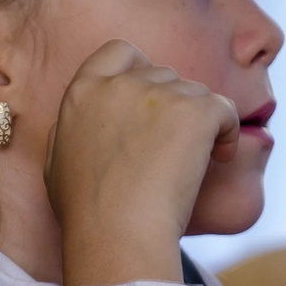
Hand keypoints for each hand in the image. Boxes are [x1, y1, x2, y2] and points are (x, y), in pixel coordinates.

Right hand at [47, 40, 240, 285]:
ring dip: (199, 121)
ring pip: (195, 93)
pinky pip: (225, 109)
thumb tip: (84, 121)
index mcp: (83, 92)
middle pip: (163, 74)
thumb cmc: (86, 212)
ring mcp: (159, 95)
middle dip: (173, 104)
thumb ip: (69, 131)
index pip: (119, 52)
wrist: (118, 233)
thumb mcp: (56, 164)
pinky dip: (228, 132)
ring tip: (195, 161)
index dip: (141, 69)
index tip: (152, 100)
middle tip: (176, 144)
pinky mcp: (194, 112)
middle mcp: (120, 85)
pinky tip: (220, 158)